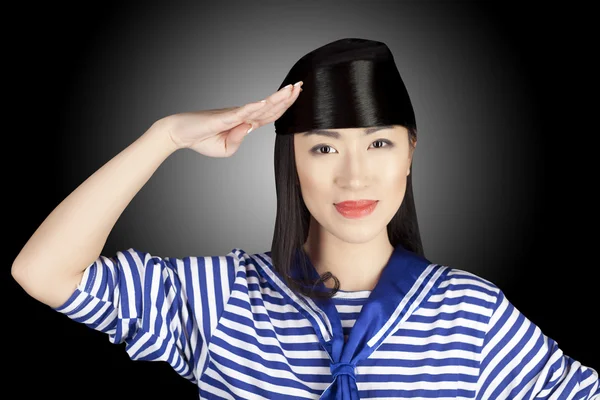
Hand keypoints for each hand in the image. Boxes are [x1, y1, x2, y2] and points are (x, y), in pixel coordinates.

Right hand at [162, 81, 302, 156]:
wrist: (180, 134)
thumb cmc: (202, 140)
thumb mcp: (226, 149)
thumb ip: (239, 139)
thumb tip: (249, 127)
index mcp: (245, 124)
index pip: (270, 114)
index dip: (284, 105)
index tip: (295, 94)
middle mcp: (242, 116)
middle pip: (269, 107)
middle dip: (286, 97)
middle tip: (300, 85)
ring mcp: (233, 115)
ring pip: (259, 107)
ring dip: (275, 98)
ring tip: (290, 89)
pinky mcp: (223, 118)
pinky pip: (240, 113)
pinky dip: (252, 108)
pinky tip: (263, 103)